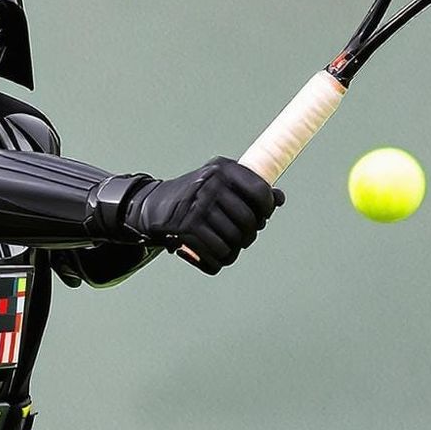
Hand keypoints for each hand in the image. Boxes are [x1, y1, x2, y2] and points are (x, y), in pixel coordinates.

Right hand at [124, 159, 283, 273]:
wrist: (151, 205)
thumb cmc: (194, 196)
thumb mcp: (221, 184)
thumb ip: (249, 190)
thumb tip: (279, 198)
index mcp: (225, 169)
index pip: (261, 193)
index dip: (265, 211)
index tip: (260, 218)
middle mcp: (212, 182)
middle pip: (249, 222)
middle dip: (247, 236)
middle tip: (238, 238)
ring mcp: (199, 203)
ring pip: (234, 241)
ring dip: (230, 251)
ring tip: (220, 247)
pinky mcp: (187, 225)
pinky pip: (217, 253)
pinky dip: (215, 260)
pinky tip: (206, 255)